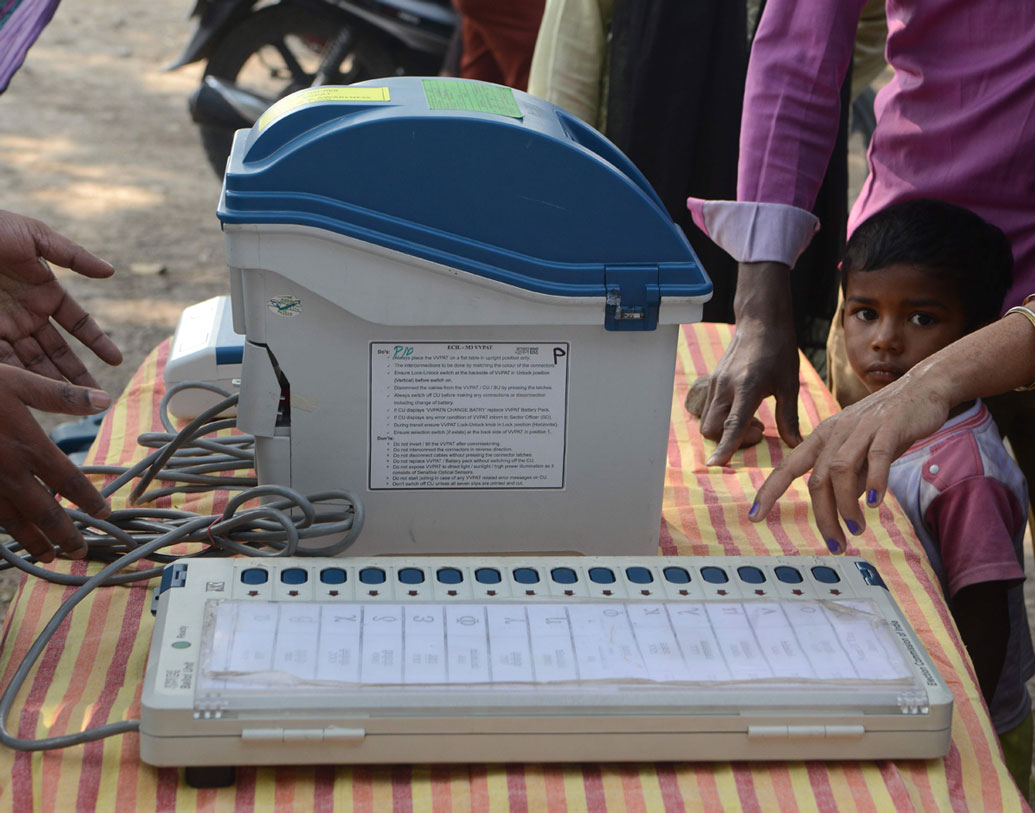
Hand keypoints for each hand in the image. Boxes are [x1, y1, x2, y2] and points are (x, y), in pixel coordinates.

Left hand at [0, 210, 121, 386]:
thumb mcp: (34, 236)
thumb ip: (73, 255)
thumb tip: (110, 271)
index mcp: (44, 292)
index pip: (78, 324)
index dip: (97, 341)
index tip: (116, 360)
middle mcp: (27, 314)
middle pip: (58, 352)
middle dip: (77, 374)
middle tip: (98, 397)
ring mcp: (5, 326)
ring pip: (34, 362)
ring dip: (53, 384)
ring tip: (73, 404)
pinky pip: (5, 360)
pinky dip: (20, 378)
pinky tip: (38, 394)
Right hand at [0, 365, 111, 561]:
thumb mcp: (17, 381)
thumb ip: (61, 396)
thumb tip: (105, 400)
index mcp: (28, 445)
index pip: (69, 481)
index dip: (89, 500)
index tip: (104, 513)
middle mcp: (8, 471)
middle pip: (44, 512)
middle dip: (65, 535)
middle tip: (81, 552)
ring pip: (12, 522)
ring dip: (33, 541)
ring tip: (49, 556)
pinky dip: (1, 530)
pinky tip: (9, 538)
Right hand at [698, 261, 801, 465]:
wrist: (760, 321)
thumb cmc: (779, 350)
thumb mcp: (789, 384)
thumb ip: (789, 417)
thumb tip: (794, 445)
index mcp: (747, 386)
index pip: (732, 424)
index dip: (725, 446)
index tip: (716, 464)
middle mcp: (725, 386)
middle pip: (713, 429)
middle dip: (730, 441)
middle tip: (758, 432)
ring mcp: (715, 384)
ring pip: (708, 421)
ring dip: (727, 431)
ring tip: (753, 421)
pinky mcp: (712, 382)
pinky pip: (709, 411)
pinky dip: (723, 420)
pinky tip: (743, 412)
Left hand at [750, 370, 950, 551]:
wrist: (923, 388)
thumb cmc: (888, 424)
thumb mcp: (860, 451)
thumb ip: (849, 476)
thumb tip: (843, 507)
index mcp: (823, 438)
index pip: (787, 467)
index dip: (769, 491)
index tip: (754, 516)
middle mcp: (836, 432)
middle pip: (817, 480)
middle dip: (823, 516)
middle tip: (836, 543)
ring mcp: (861, 428)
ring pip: (840, 471)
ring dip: (845, 505)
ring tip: (856, 528)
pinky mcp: (889, 427)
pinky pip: (876, 457)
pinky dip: (874, 482)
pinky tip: (874, 503)